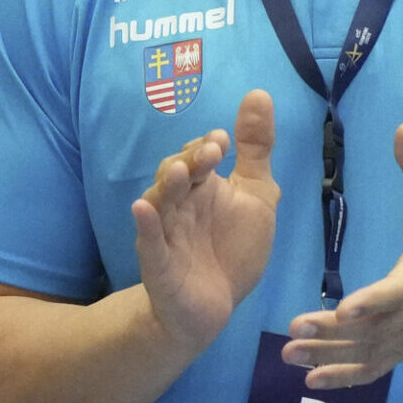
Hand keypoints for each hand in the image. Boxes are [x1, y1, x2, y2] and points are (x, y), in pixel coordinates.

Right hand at [132, 89, 280, 350]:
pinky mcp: (159, 265)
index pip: (198, 157)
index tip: (224, 139)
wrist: (214, 308)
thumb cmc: (232, 248)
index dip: (207, 146)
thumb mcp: (255, 195)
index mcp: (202, 186)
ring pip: (160, 203)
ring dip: (167, 185)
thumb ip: (256, 149)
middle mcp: (180, 205)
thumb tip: (258, 94)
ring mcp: (167, 233)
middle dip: (192, 160)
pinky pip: (149, 243)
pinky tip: (143, 209)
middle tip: (213, 151)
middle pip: (176, 173)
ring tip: (179, 169)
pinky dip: (146, 226)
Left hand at [281, 123, 402, 388]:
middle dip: (332, 334)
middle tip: (292, 332)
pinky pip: (375, 367)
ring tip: (289, 356)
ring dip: (329, 358)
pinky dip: (345, 378)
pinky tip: (312, 382)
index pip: (397, 291)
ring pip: (369, 352)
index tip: (343, 307)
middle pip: (373, 328)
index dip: (373, 301)